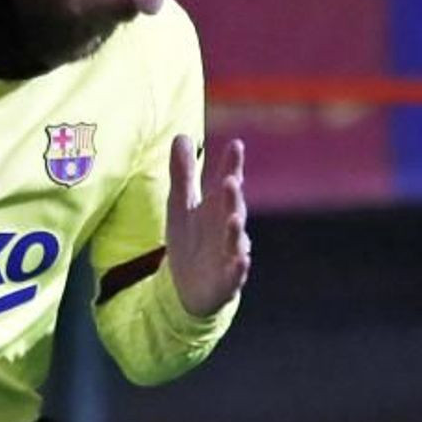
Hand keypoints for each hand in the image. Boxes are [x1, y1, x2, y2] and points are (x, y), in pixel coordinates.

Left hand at [167, 133, 249, 316]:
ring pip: (236, 241)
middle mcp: (227, 228)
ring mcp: (228, 254)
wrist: (188, 287)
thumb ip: (183, 173)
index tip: (236, 145)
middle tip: (230, 179)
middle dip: (232, 196)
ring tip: (233, 218)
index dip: (232, 165)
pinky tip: (242, 261)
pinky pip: (236, 274)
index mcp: (217, 207)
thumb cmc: (190, 241)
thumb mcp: (180, 205)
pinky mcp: (226, 280)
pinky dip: (239, 268)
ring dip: (235, 230)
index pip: (226, 182)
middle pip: (232, 209)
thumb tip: (181, 134)